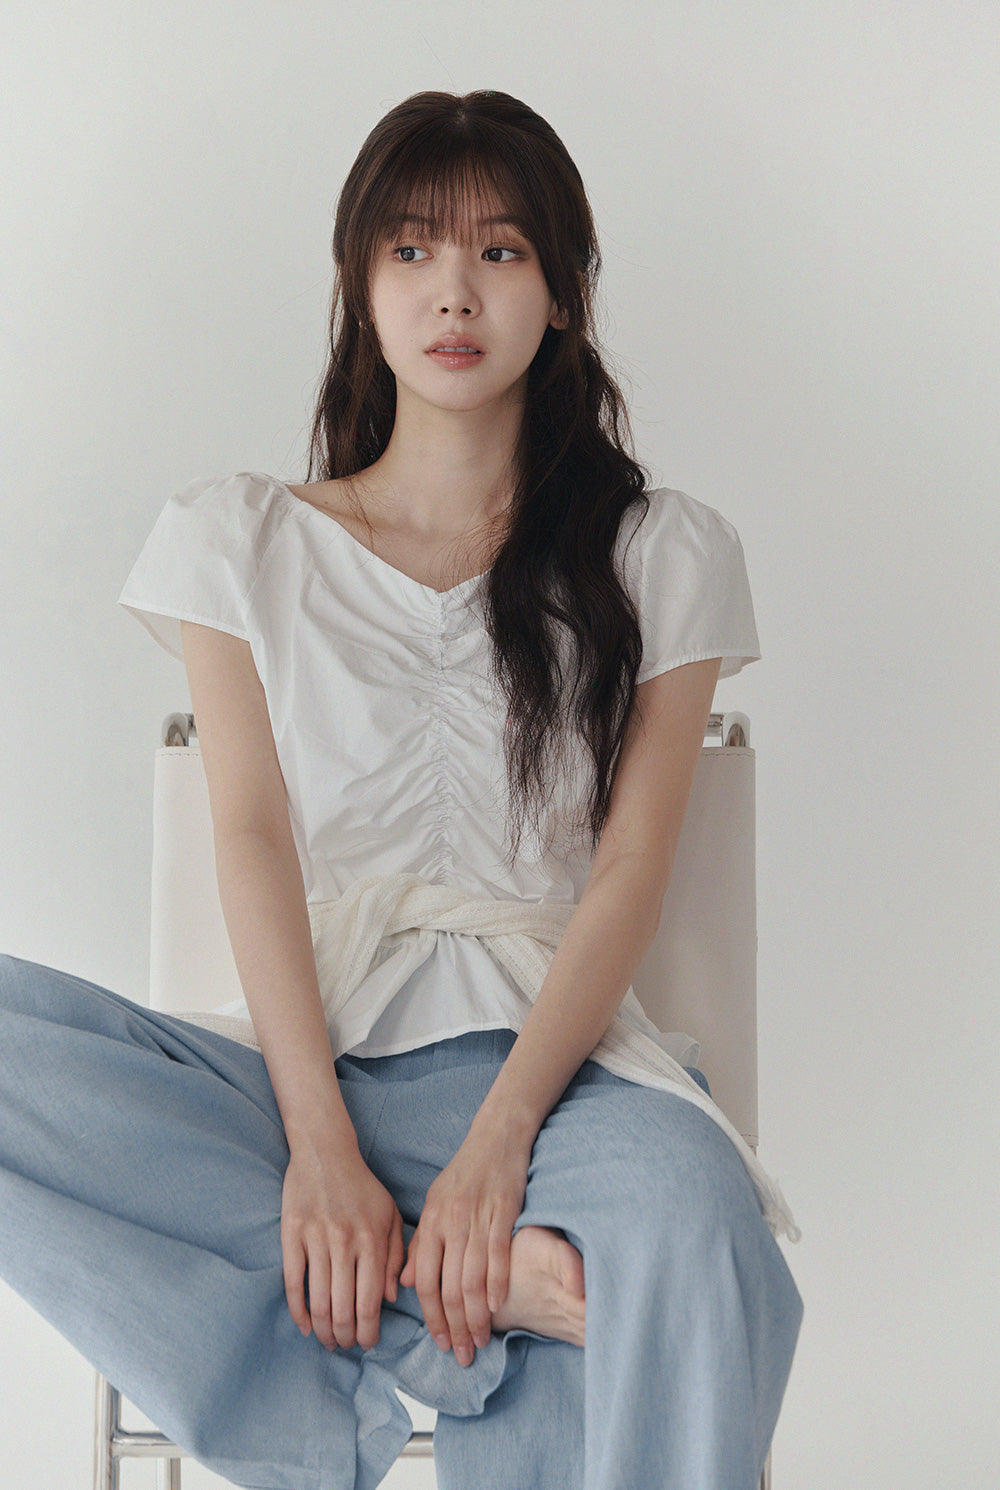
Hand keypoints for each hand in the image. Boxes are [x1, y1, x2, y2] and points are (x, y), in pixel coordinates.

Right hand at [281, 1133, 404, 1351]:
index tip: (368, 1344)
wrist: (325, 1152)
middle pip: (343, 1308)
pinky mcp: (291, 1235)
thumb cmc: (362, 1186)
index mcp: (373, 1239)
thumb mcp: (390, 1215)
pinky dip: (298, 1311)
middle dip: (346, 1337)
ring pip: (318, 1301)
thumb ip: (395, 1256)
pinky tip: (305, 1326)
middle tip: (346, 1346)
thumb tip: (392, 1298)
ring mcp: (316, 1239)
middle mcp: (345, 1242)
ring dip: (323, 1330)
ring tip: (328, 1340)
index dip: (369, 1331)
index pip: (371, 1301)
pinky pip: (292, 1282)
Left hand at [399, 1122, 532, 1365]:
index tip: (440, 1342)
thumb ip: (421, 1244)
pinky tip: (495, 1307)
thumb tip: (405, 1284)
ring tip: (480, 1340)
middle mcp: (450, 1223)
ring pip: (471, 1278)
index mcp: (431, 1222)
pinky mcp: (503, 1211)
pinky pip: (497, 1254)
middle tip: (461, 1355)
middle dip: (454, 1326)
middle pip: (447, 1286)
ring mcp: (477, 1217)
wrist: (497, 1136)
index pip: (424, 1281)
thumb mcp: (435, 1203)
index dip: (430, 1316)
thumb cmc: (466, 1172)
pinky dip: (496, 1284)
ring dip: (475, 1316)